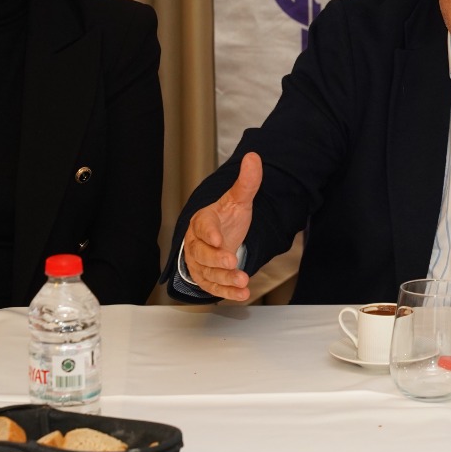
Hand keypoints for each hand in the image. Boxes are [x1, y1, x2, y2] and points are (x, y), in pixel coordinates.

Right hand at [182, 152, 260, 301]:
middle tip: (231, 261)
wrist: (219, 237)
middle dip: (216, 259)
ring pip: (208, 273)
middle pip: (201, 253)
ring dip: (225, 278)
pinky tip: (242, 293)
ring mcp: (200, 263)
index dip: (209, 233)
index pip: (203, 226)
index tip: (218, 239)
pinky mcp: (207, 278)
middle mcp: (197, 244)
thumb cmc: (225, 218)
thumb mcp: (238, 200)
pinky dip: (227, 292)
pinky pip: (214, 287)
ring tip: (243, 281)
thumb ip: (247, 182)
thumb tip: (253, 157)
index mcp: (202, 221)